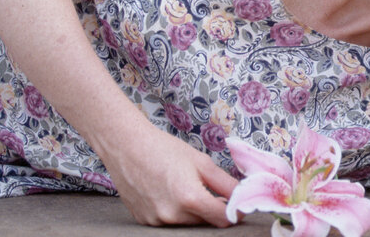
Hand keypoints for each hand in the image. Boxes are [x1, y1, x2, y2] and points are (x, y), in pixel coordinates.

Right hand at [99, 126, 238, 226]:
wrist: (127, 146)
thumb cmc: (164, 149)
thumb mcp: (201, 162)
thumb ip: (225, 183)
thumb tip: (243, 196)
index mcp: (190, 198)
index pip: (223, 219)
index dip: (234, 212)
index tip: (238, 205)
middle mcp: (172, 215)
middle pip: (205, 222)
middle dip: (213, 209)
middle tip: (212, 191)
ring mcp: (156, 220)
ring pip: (187, 223)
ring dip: (194, 210)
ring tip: (185, 185)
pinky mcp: (145, 221)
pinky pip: (169, 221)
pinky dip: (175, 211)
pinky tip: (168, 191)